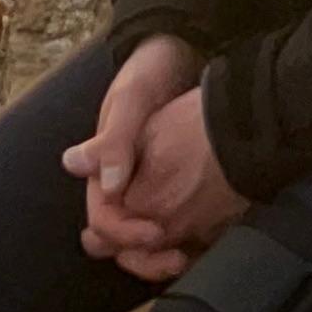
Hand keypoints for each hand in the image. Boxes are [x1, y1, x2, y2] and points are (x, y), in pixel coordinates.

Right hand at [75, 42, 238, 270]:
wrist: (182, 52)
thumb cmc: (150, 72)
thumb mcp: (131, 100)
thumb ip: (114, 141)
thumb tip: (103, 185)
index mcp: (100, 170)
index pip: (103, 222)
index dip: (126, 235)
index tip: (159, 234)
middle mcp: (120, 186)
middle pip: (120, 244)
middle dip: (145, 259)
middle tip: (180, 258)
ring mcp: (147, 189)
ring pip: (147, 242)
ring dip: (166, 255)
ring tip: (196, 255)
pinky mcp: (173, 188)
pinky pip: (174, 226)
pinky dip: (188, 240)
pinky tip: (210, 242)